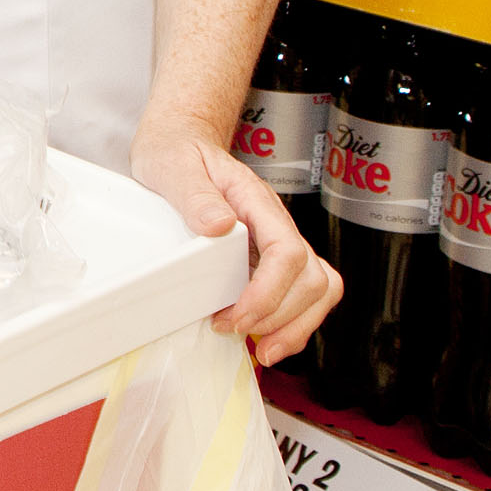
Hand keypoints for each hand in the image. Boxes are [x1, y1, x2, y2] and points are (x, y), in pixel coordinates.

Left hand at [131, 125, 340, 366]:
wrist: (180, 142)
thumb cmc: (177, 153)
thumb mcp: (173, 165)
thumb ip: (194, 193)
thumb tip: (219, 226)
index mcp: (256, 201)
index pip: (286, 251)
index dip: (269, 291)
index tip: (238, 315)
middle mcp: (275, 224)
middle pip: (312, 278)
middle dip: (280, 316)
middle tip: (233, 330)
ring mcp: (276, 242)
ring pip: (318, 290)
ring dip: (295, 326)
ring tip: (261, 348)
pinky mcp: (268, 259)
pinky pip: (301, 295)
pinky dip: (290, 322)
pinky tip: (263, 337)